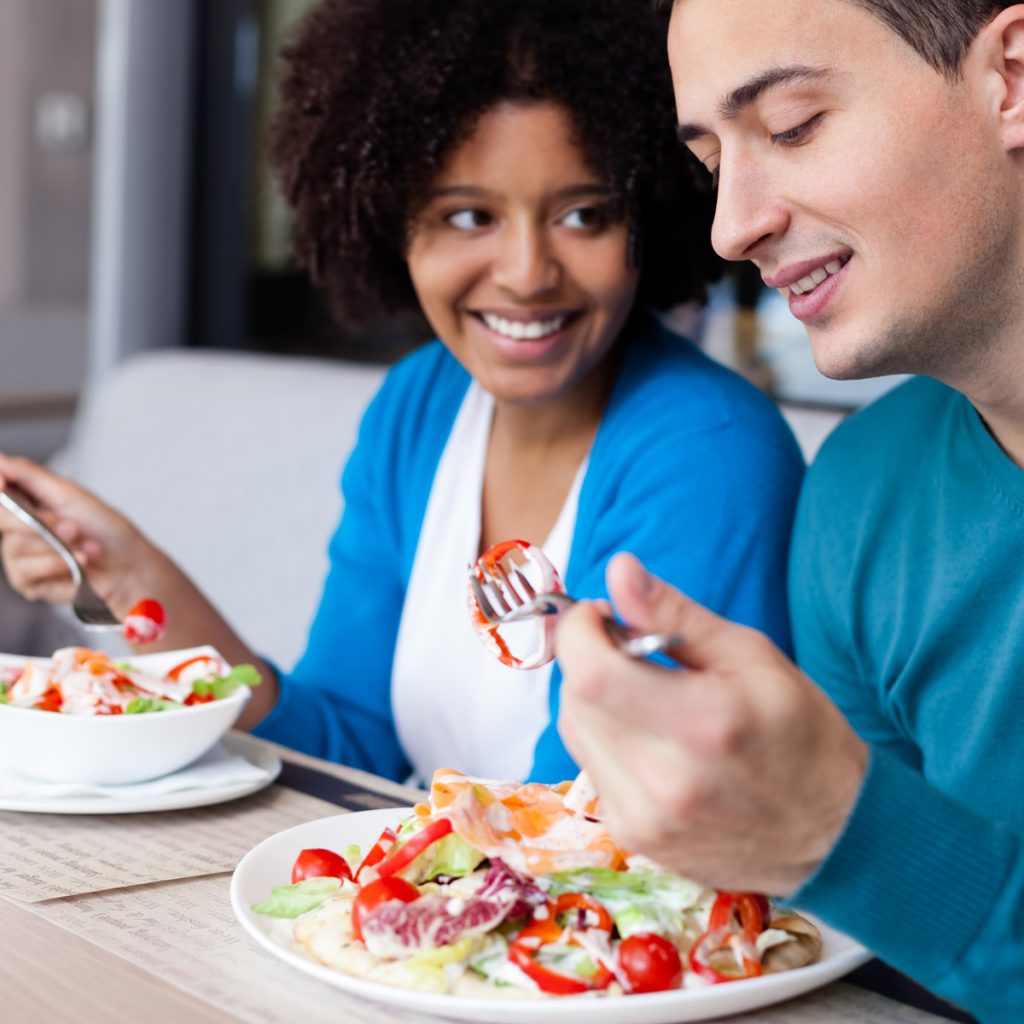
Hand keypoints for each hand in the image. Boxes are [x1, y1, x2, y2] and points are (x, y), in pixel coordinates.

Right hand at [0, 453, 151, 614]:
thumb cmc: (106, 529)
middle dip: (45, 524)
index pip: (0, 493)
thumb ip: (31, 476)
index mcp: (27, 502)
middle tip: (75, 528)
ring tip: (87, 549)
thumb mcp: (71, 495)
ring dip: (59, 550)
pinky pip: (27, 574)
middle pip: (5, 520)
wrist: (128, 567)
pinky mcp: (27, 581)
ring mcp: (19, 556)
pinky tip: (79, 566)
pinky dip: (59, 568)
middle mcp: (18, 528)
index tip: (3, 483)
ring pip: (17, 549)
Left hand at [555, 552, 867, 895]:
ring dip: (593, 698)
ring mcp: (646, 820)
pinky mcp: (636, 839)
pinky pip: (591, 767)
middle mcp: (665, 783)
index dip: (580, 632)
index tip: (599, 614)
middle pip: (576, 700)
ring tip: (642, 691)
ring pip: (575, 733)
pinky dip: (606, 737)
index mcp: (702, 726)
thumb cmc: (801, 734)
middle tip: (626, 646)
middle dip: (588, 659)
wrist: (835, 833)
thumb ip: (675, 614)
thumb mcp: (751, 655)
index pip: (593, 673)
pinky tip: (648, 734)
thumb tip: (619, 569)